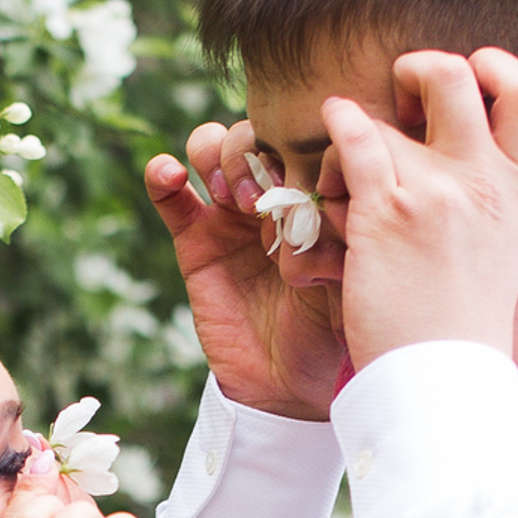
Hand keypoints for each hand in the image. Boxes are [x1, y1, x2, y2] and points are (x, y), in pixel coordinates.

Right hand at [144, 121, 346, 420]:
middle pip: (255, 132)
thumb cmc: (331, 329)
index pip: (303, 136)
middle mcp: (272, 193)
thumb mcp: (354, 273)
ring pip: (214, 148)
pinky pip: (170, 195)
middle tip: (264, 199)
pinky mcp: (194, 238)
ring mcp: (230, 214)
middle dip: (257, 151)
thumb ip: (348, 224)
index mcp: (315, 192)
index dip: (300, 145)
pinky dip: (163, 173)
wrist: (287, 385)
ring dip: (220, 158)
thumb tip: (341, 183)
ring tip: (232, 199)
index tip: (310, 183)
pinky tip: (170, 175)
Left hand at [322, 48, 517, 371]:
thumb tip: (473, 177)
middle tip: (401, 91)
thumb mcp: (501, 253)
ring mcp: (434, 193)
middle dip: (422, 67)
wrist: (446, 377)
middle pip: (456, 76)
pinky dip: (339, 123)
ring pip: (386, 118)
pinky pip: (355, 142)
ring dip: (357, 130)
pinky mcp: (385, 214)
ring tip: (343, 166)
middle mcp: (480, 181)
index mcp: (514, 189)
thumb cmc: (462, 327)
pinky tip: (330, 124)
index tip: (471, 73)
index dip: (496, 67)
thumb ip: (492, 204)